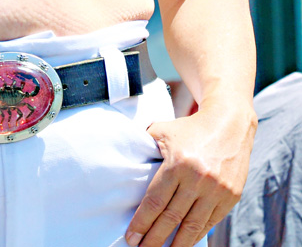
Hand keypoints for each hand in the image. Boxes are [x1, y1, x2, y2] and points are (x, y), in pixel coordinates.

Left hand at [125, 102, 256, 246]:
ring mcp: (216, 190)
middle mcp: (198, 178)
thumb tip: (127, 163)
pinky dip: (196, 236)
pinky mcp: (231, 197)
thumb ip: (145, 145)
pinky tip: (184, 243)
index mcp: (178, 163)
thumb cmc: (190, 129)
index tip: (131, 237)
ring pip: (192, 226)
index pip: (155, 200)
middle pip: (171, 218)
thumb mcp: (163, 130)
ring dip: (176, 245)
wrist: (229, 124)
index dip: (142, 222)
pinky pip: (210, 223)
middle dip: (154, 239)